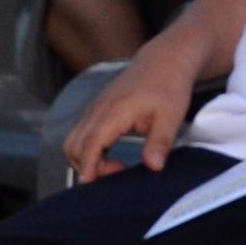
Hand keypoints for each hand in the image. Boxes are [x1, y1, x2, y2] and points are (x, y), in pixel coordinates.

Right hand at [64, 47, 201, 181]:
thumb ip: (160, 142)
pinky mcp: (96, 109)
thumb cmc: (169, 87)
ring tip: (115, 165)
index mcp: (114, 112)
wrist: (164, 60)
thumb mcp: (171, 116)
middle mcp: (97, 110)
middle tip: (118, 172)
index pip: (91, 143)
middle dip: (86, 165)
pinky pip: (80, 133)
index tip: (90, 184)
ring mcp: (94, 109)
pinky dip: (87, 148)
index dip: (88, 165)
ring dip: (85, 158)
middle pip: (73, 145)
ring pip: (73, 140)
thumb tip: (154, 167)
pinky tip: (110, 155)